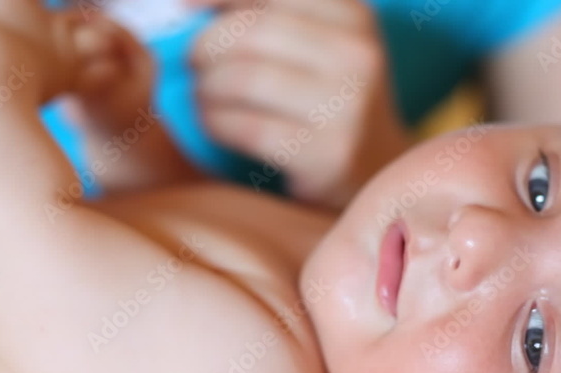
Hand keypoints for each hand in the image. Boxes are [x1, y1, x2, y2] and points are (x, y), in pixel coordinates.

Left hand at [190, 0, 411, 207]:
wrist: (378, 168)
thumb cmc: (331, 98)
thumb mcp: (323, 43)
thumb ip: (272, 14)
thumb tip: (189, 3)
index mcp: (354, 16)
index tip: (183, 6)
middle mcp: (357, 56)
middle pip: (249, 32)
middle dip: (204, 47)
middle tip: (194, 63)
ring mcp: (346, 107)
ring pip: (241, 79)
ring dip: (206, 88)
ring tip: (204, 95)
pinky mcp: (327, 154)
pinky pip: (244, 126)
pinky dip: (214, 122)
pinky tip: (214, 122)